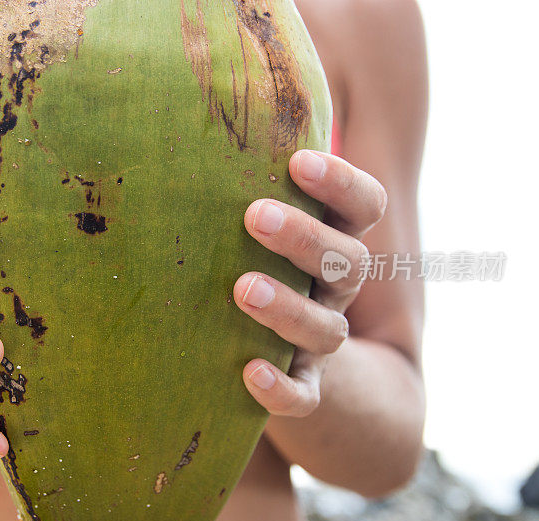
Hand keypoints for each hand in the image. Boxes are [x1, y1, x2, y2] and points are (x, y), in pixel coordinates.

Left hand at [236, 150, 386, 416]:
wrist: (271, 352)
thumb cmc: (249, 260)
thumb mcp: (251, 223)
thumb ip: (236, 180)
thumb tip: (174, 106)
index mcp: (332, 240)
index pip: (364, 206)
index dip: (342, 183)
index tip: (298, 161)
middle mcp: (335, 289)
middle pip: (348, 262)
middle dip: (305, 237)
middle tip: (254, 214)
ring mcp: (320, 340)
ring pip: (328, 329)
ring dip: (290, 307)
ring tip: (242, 288)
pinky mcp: (302, 385)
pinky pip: (304, 395)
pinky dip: (282, 388)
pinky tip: (249, 372)